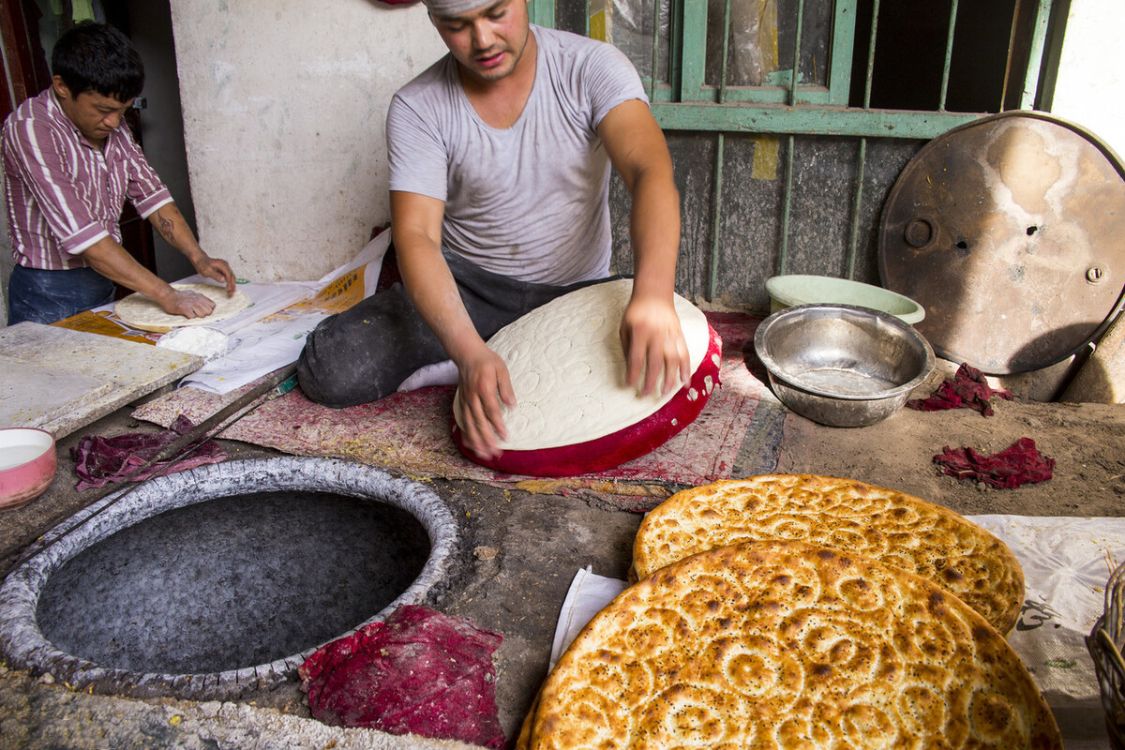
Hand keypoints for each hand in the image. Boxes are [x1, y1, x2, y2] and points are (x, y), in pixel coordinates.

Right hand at [157, 288, 215, 317]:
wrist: (168, 295)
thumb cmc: (180, 297)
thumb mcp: (193, 295)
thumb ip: (201, 299)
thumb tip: (208, 306)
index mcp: (200, 296)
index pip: (212, 305)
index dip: (209, 310)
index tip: (204, 311)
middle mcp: (197, 300)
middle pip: (208, 311)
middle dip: (204, 314)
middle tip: (197, 314)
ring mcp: (191, 304)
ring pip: (202, 314)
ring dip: (198, 316)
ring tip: (192, 314)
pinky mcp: (184, 309)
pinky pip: (192, 317)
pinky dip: (190, 317)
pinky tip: (186, 314)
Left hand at [191, 254, 236, 295]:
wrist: (199, 260)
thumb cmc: (202, 264)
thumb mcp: (207, 271)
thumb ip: (215, 275)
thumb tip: (223, 279)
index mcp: (223, 265)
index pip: (229, 276)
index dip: (230, 284)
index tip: (229, 290)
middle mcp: (225, 265)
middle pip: (232, 277)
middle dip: (233, 286)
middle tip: (231, 293)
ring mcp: (225, 267)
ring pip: (232, 277)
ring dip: (232, 285)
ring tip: (231, 292)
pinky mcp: (224, 269)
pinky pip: (229, 276)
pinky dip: (230, 282)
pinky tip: (228, 287)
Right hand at [455, 345, 515, 460]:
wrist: (467, 353)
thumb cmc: (487, 361)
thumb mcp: (501, 370)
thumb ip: (506, 388)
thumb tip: (512, 405)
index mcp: (483, 388)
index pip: (491, 411)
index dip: (498, 425)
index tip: (505, 437)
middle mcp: (472, 397)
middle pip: (479, 422)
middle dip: (487, 439)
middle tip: (495, 453)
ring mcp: (466, 401)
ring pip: (469, 425)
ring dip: (476, 441)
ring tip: (483, 455)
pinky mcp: (462, 402)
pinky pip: (463, 421)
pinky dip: (466, 434)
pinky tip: (471, 445)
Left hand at [620, 292, 690, 395]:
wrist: (654, 294)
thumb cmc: (636, 312)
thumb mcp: (625, 327)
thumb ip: (628, 347)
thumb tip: (630, 369)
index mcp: (640, 331)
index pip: (636, 357)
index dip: (633, 373)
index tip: (629, 385)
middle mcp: (657, 334)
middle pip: (655, 362)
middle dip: (651, 380)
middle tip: (646, 394)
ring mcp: (671, 334)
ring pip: (673, 359)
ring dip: (671, 378)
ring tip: (666, 392)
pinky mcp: (680, 335)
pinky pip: (685, 353)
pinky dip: (686, 368)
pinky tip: (685, 381)